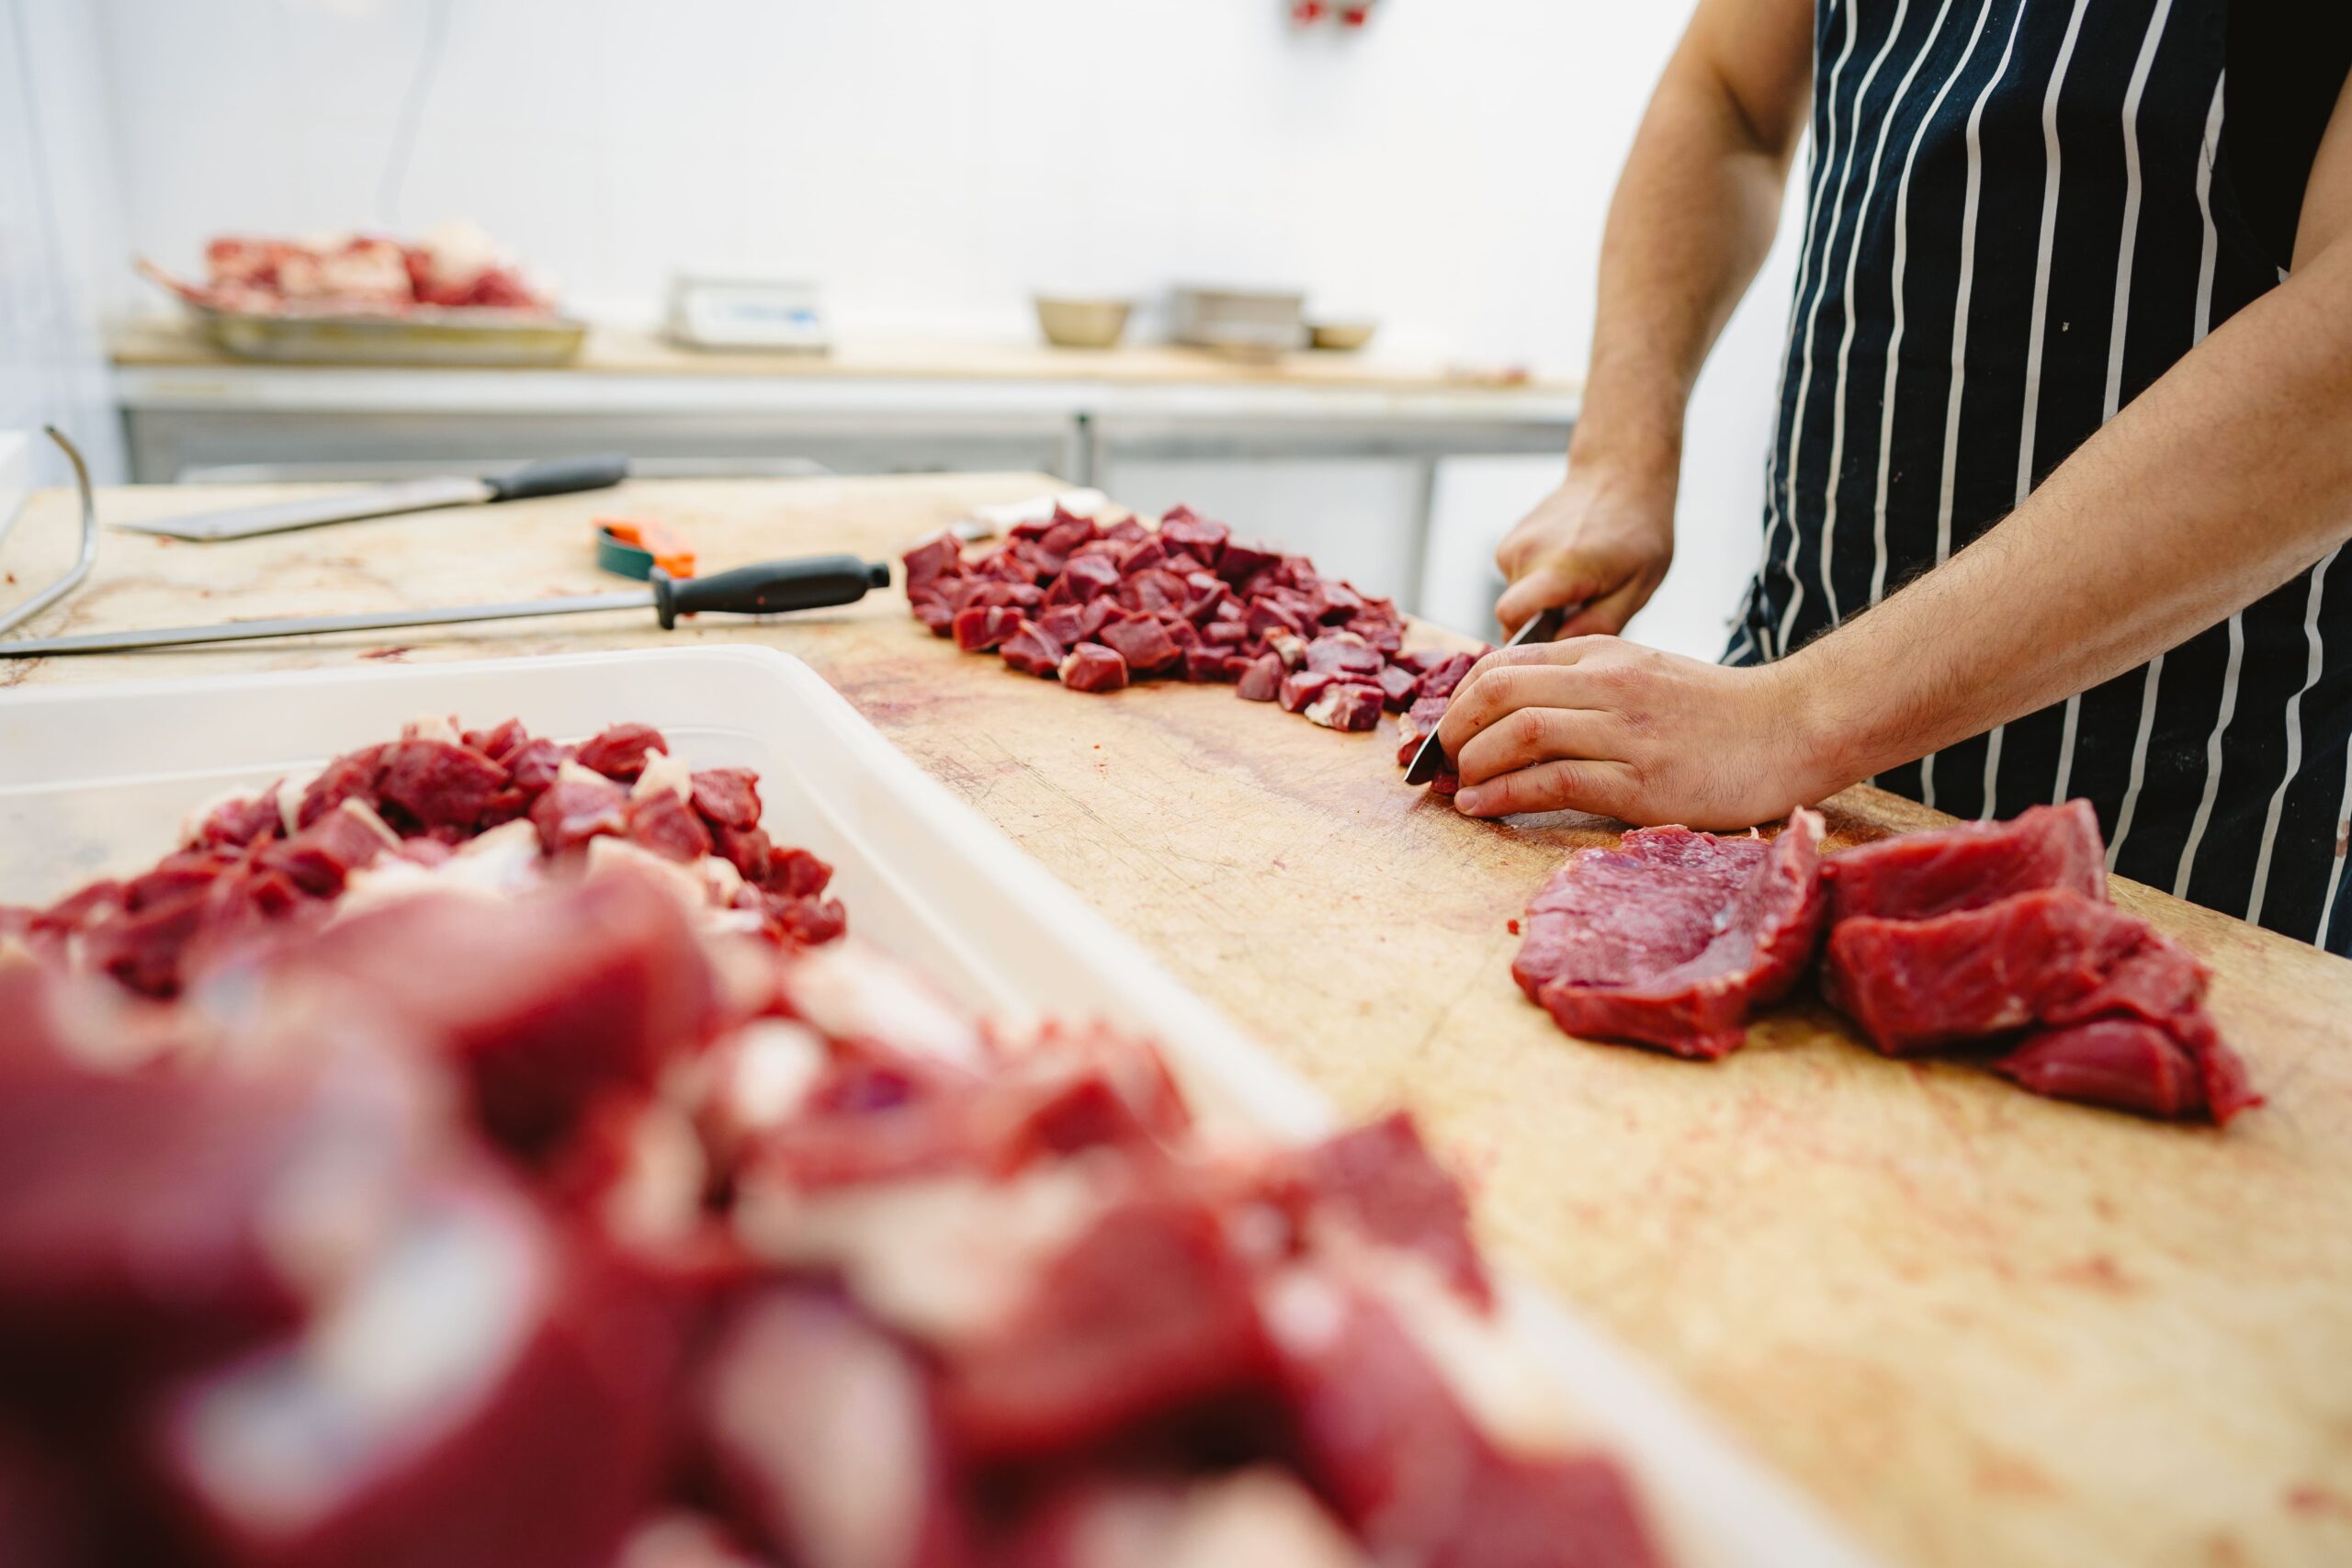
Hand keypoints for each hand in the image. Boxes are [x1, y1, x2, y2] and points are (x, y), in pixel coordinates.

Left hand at [1434, 637, 1843, 826]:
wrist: (1793, 728)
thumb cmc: (1716, 711)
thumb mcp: (1642, 673)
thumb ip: (1583, 682)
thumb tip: (1513, 708)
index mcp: (1603, 653)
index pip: (1505, 663)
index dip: (1459, 698)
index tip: (1446, 728)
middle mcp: (1608, 683)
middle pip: (1499, 692)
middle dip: (1454, 728)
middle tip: (1441, 760)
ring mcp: (1625, 731)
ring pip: (1520, 732)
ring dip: (1474, 762)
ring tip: (1459, 785)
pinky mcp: (1641, 782)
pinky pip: (1552, 782)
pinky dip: (1504, 795)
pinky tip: (1483, 806)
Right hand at [1492, 466, 1675, 638]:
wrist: (1619, 476)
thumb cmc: (1637, 531)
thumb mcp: (1638, 586)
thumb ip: (1600, 623)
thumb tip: (1561, 645)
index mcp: (1560, 567)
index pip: (1511, 617)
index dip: (1527, 639)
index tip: (1557, 640)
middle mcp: (1528, 552)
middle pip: (1512, 613)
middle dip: (1539, 621)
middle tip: (1579, 609)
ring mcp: (1515, 542)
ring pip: (1514, 596)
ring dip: (1541, 599)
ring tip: (1578, 581)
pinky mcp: (1510, 539)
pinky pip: (1515, 578)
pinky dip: (1537, 580)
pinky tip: (1566, 565)